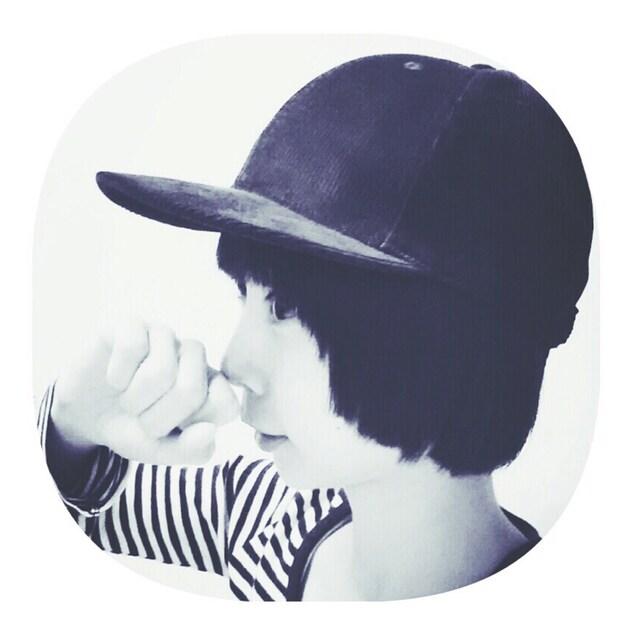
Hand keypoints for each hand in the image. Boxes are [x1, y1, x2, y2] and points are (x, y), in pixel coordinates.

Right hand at [50, 319, 239, 464]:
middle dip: (157, 419)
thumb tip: (210, 431)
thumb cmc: (131, 426)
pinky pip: (132, 346)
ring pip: (161, 371)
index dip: (194, 426)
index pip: (226, 406)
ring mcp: (164, 336)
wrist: (83, 412)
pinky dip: (117, 374)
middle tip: (142, 418)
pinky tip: (114, 377)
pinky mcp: (132, 323)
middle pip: (191, 390)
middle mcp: (193, 355)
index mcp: (211, 384)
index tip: (173, 429)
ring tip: (127, 399)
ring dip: (134, 400)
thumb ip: (191, 450)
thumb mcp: (159, 450)